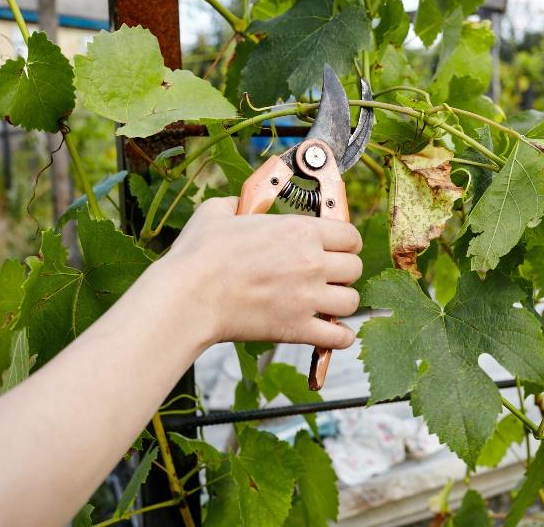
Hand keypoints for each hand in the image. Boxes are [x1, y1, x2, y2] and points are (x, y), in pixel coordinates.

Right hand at [154, 197, 362, 349]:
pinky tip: (331, 333)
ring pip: (351, 301)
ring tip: (325, 302)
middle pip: (355, 268)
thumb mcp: (217, 212)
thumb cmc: (199, 255)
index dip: (344, 242)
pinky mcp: (297, 328)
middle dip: (343, 271)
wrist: (188, 297)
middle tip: (327, 276)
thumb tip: (243, 205)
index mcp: (299, 230)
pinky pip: (338, 337)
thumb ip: (240, 204)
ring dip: (340, 302)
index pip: (350, 235)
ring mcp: (307, 297)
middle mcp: (311, 262)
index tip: (335, 248)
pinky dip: (339, 337)